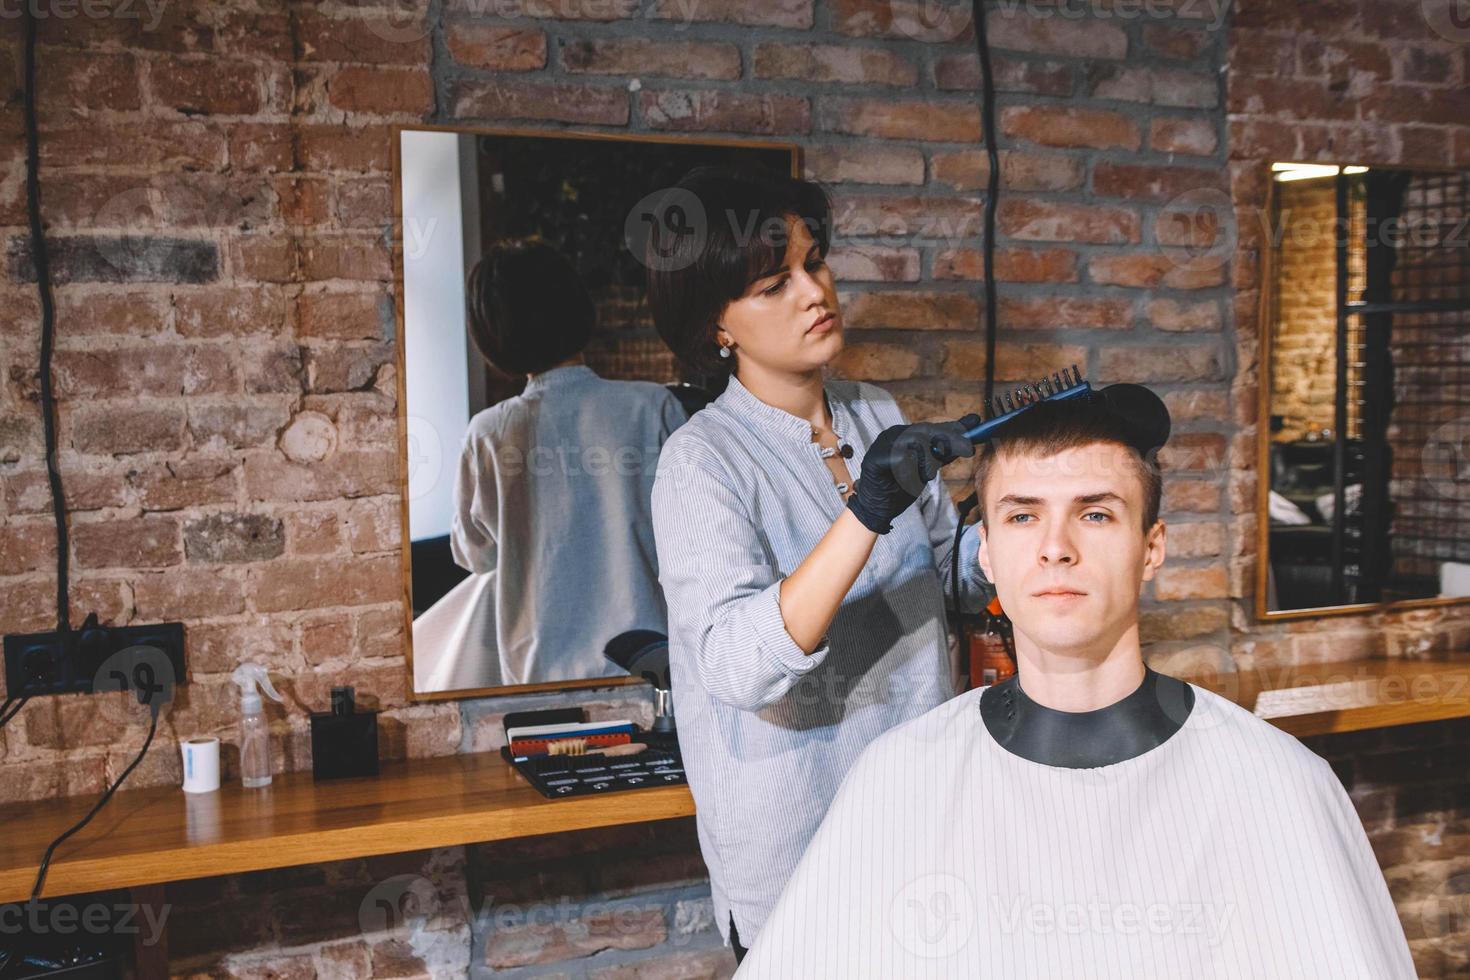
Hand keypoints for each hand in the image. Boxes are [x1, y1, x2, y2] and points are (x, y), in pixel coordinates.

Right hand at [846, 415, 979, 533]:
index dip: (954, 428)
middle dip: (950, 441)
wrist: (879, 509)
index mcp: (904, 434)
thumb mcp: (928, 468)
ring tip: (924, 477)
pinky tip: (906, 479)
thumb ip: (945, 452)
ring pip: (917, 443)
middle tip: (968, 449)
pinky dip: (910, 471)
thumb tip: (968, 439)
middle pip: (927, 431)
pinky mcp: (874, 458)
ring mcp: (882, 444)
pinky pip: (901, 459)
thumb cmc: (901, 487)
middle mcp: (892, 434)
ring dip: (927, 462)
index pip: (932, 427)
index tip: (975, 423)